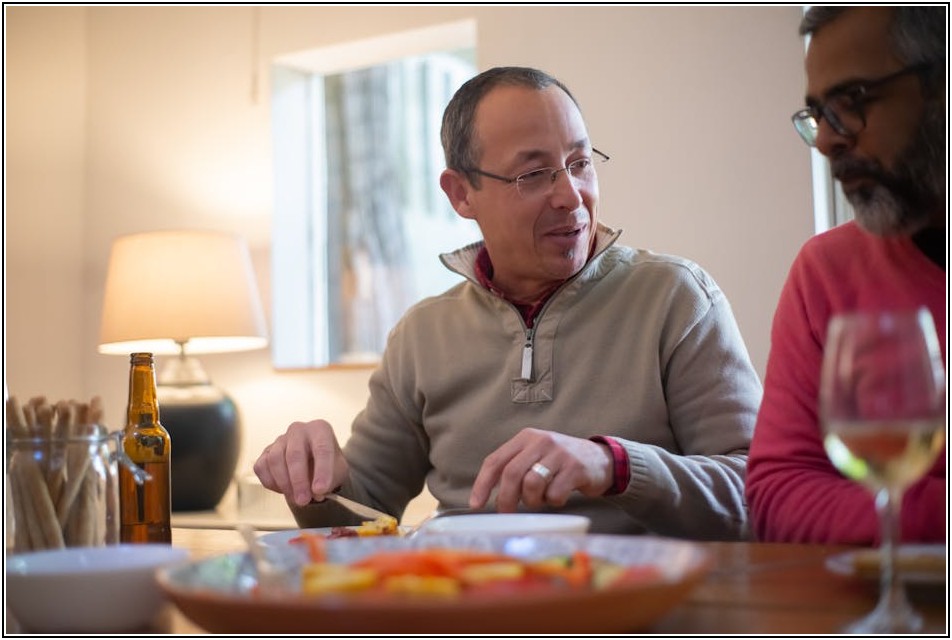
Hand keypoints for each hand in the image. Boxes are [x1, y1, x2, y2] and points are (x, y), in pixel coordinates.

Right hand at [253, 419, 348, 506]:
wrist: (314, 462)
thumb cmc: (328, 464)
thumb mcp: (338, 470)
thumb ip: (329, 481)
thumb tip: (315, 493)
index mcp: (320, 430)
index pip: (322, 448)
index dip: (322, 471)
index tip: (320, 490)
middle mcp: (298, 430)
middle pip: (294, 454)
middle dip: (299, 481)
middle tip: (304, 500)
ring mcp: (280, 440)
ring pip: (275, 460)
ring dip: (284, 483)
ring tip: (296, 499)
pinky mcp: (266, 451)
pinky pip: (262, 467)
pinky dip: (271, 482)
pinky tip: (284, 490)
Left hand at [469, 427, 613, 511]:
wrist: (601, 459)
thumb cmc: (560, 463)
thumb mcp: (535, 456)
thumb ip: (515, 468)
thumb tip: (488, 497)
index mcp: (525, 437)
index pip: (496, 460)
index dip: (483, 484)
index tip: (476, 504)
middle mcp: (541, 441)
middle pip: (512, 473)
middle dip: (505, 499)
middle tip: (507, 513)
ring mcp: (559, 453)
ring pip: (532, 484)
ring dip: (532, 500)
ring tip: (540, 499)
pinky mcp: (576, 468)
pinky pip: (555, 494)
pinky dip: (553, 501)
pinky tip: (559, 496)